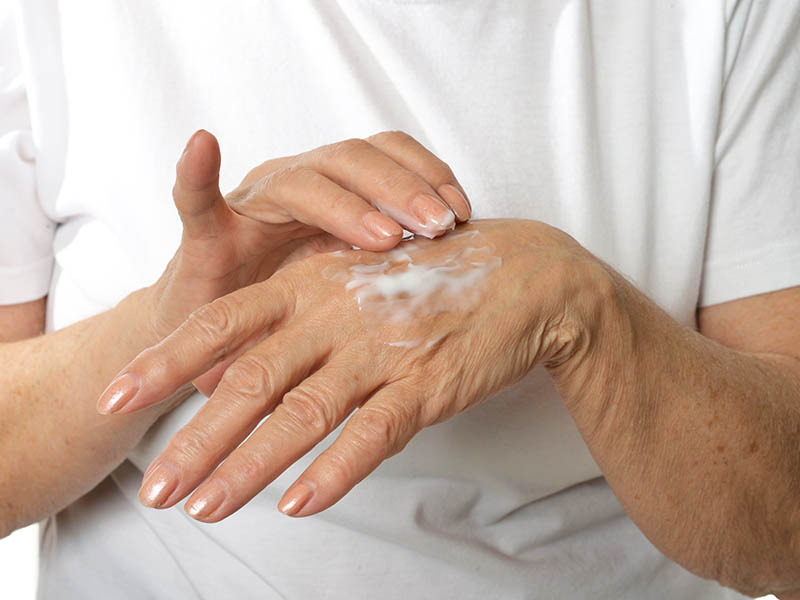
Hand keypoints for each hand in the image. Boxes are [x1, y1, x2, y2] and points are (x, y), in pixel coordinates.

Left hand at [102, 219, 595, 520]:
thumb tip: (223, 372)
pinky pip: (373, 433)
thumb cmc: (429, 280)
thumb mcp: (351, 284)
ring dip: (250, 466)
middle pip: (251, 380)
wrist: (524, 275)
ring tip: (205, 508)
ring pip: (302, 413)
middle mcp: (336, 314)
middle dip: (197, 438)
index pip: (223, 323)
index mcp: (312, 284)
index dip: (168, 361)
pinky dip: (335, 470)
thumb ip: (290, 323)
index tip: (118, 399)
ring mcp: (381, 349)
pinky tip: (299, 505)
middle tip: (155, 488)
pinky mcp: (426, 382)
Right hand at [145, 128, 470, 365]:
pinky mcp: (206, 236)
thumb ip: (395, 271)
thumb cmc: (297, 317)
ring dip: (346, 202)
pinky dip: (196, 173)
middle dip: (402, 190)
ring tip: (384, 237)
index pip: (390, 158)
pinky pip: (195, 198)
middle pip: (354, 161)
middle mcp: (298, 186)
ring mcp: (252, 206)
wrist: (226, 345)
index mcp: (338, 194)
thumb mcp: (358, 291)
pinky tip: (203, 144)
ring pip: (300, 180)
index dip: (428, 177)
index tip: (463, 214)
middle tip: (440, 226)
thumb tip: (470, 270)